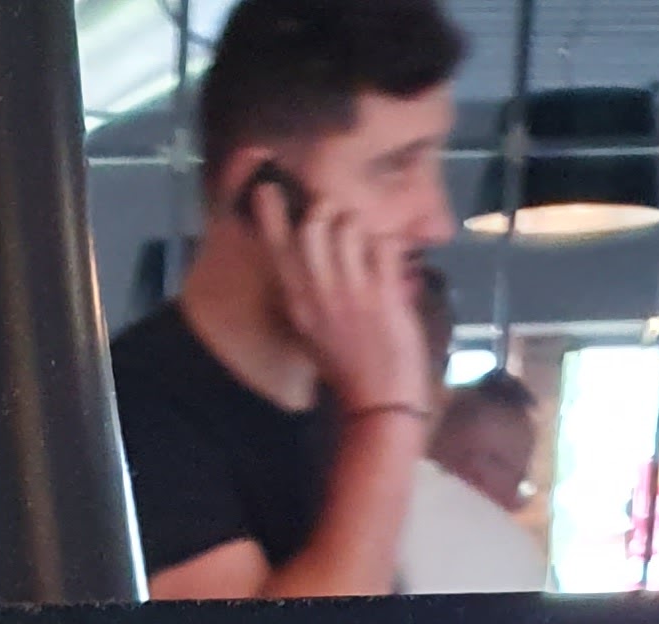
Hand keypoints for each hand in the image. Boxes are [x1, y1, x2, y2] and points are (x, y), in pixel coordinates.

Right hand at [250, 187, 432, 420]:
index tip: (267, 187)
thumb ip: (304, 293)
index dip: (271, 211)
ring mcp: (350, 292)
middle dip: (332, 211)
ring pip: (350, 224)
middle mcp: (317, 293)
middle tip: (343, 224)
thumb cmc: (349, 367)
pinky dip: (390, 248)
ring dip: (364, 228)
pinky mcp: (381, 294)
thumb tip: (300, 254)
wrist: (378, 402)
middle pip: (315, 221)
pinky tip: (390, 267)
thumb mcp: (311, 332)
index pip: (276, 244)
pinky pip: (383, 244)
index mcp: (296, 302)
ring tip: (368, 249)